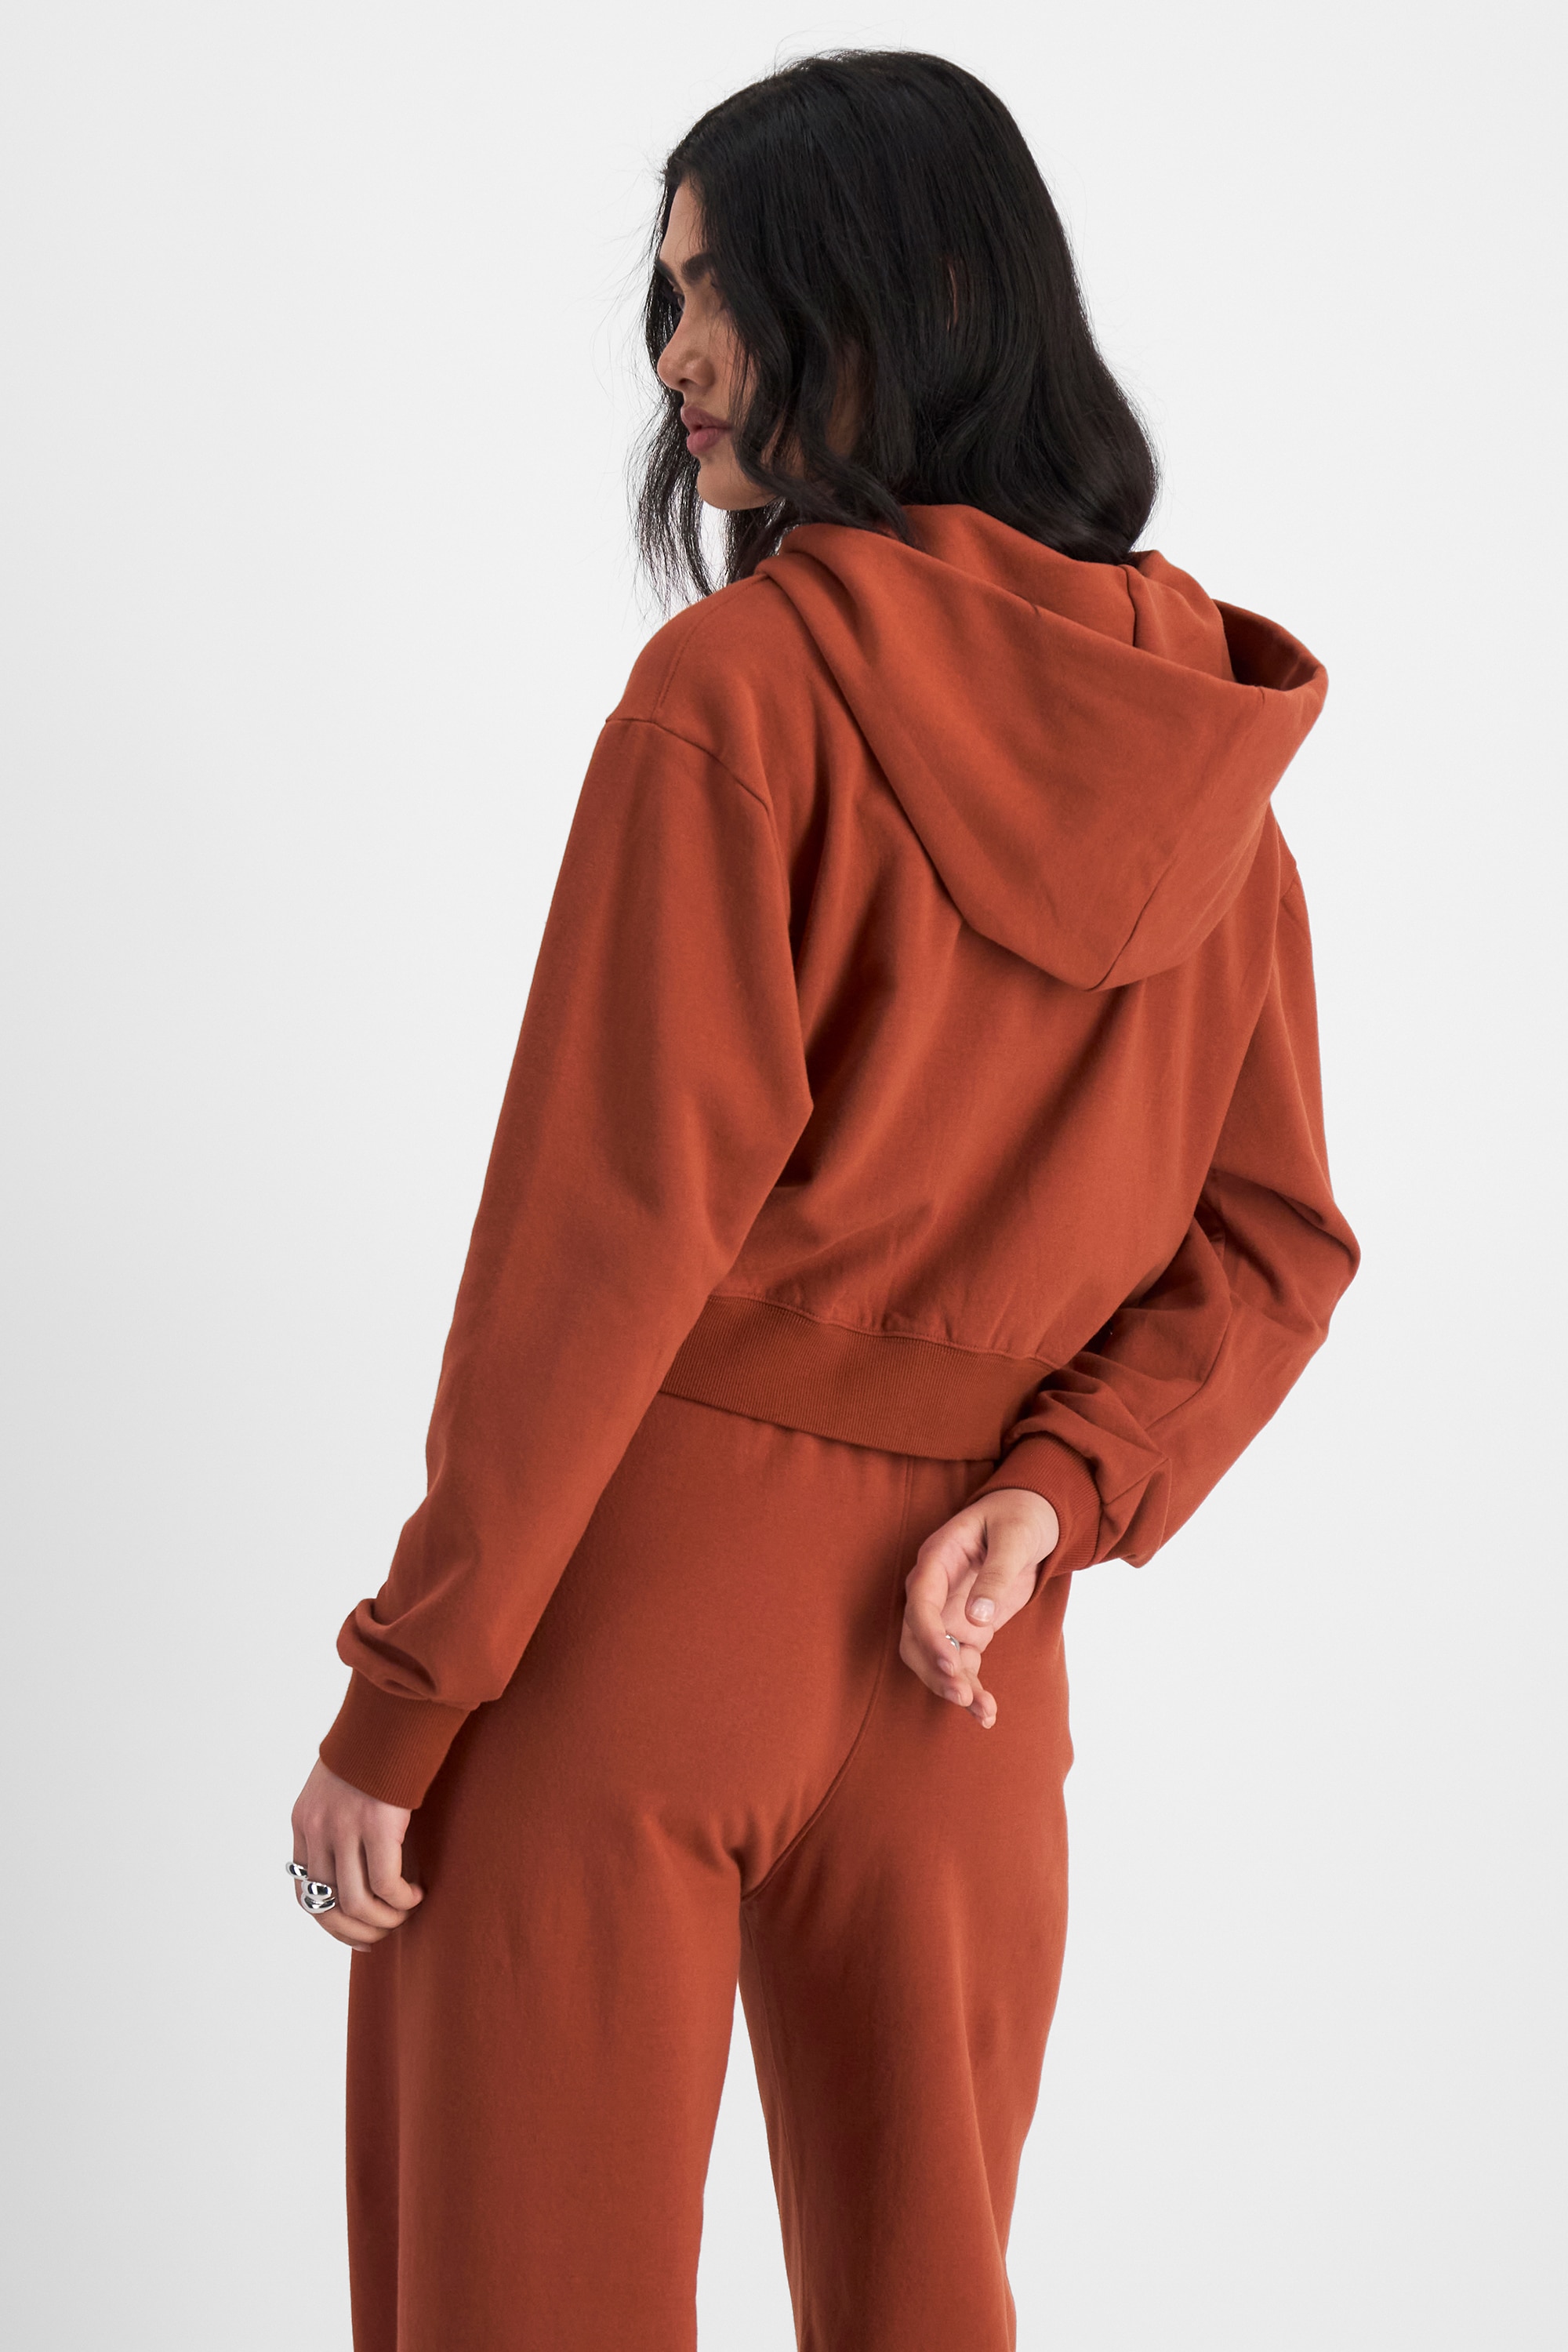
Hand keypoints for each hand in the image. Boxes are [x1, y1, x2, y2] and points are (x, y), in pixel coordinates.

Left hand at [289, 1757, 422, 1950]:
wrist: (393, 1712)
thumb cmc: (376, 1749)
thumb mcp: (338, 1788)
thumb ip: (336, 1824)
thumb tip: (353, 1868)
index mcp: (304, 1821)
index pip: (305, 1893)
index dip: (330, 1923)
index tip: (358, 1935)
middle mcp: (318, 1828)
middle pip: (327, 1906)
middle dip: (358, 1930)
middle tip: (385, 1931)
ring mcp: (345, 1827)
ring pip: (357, 1902)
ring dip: (385, 1918)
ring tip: (406, 1911)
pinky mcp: (377, 1823)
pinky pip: (386, 1885)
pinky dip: (402, 1899)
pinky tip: (417, 1892)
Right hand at [899, 1487, 1060, 1728]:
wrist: (1033, 1518)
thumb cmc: (1019, 1518)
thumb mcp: (1015, 1538)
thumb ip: (997, 1574)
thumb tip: (979, 1617)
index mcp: (937, 1558)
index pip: (920, 1602)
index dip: (928, 1635)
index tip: (949, 1663)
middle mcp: (935, 1589)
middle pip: (916, 1638)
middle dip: (935, 1670)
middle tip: (962, 1695)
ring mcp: (949, 1612)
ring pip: (935, 1659)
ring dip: (952, 1686)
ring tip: (982, 1711)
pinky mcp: (968, 1631)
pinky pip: (962, 1665)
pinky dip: (971, 1689)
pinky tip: (987, 1713)